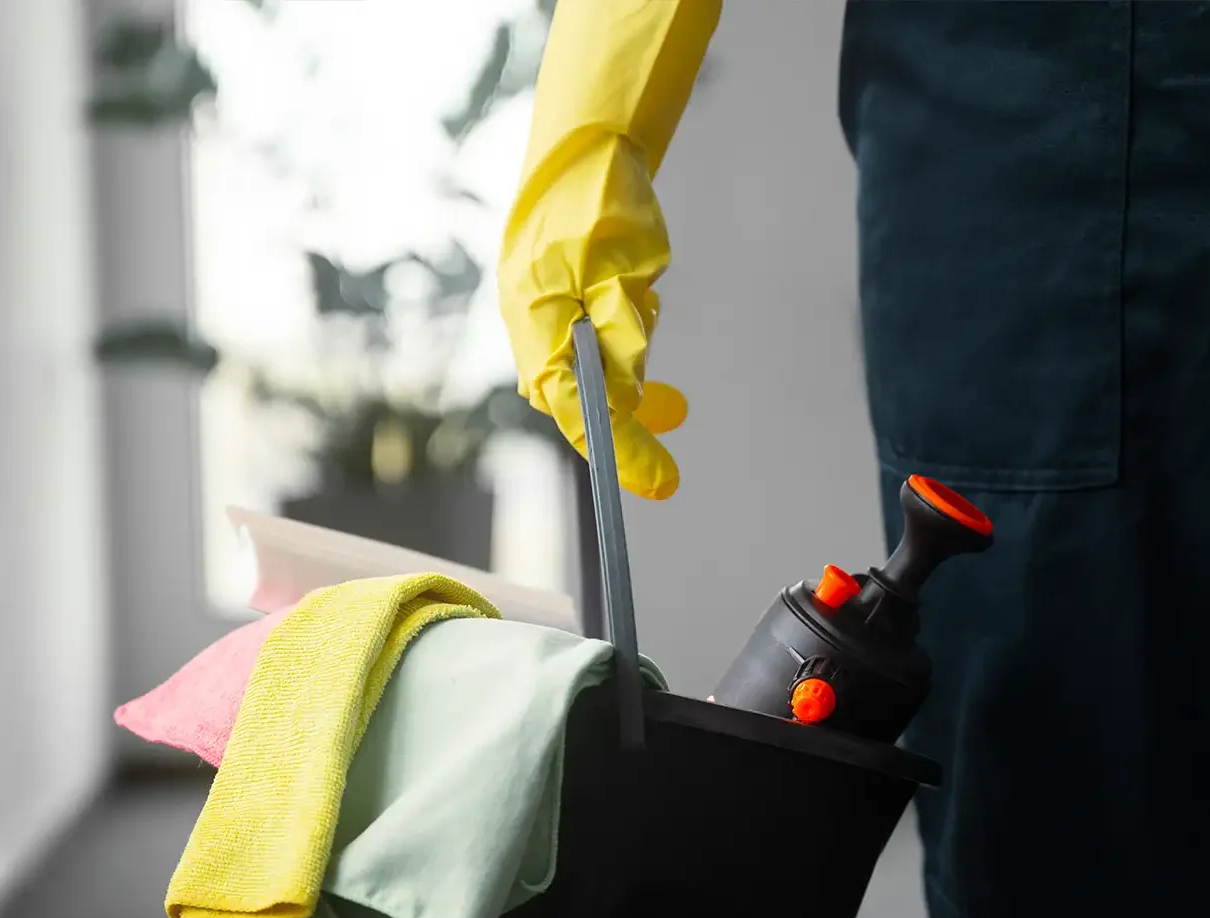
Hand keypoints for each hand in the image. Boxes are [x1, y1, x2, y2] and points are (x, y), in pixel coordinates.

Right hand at [499, 133, 687, 499]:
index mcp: (539, 327)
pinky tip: (636, 300)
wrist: (580, 142)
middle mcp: (532, 330)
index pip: (583, 413)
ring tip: (657, 343)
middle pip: (584, 401)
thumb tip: (626, 402)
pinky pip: (592, 341)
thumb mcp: (623, 274)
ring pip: (593, 370)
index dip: (623, 453)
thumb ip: (623, 341)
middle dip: (631, 415)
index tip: (663, 482)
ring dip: (631, 367)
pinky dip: (621, 341)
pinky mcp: (556, 302)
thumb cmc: (600, 201)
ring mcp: (541, 317)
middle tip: (678, 419)